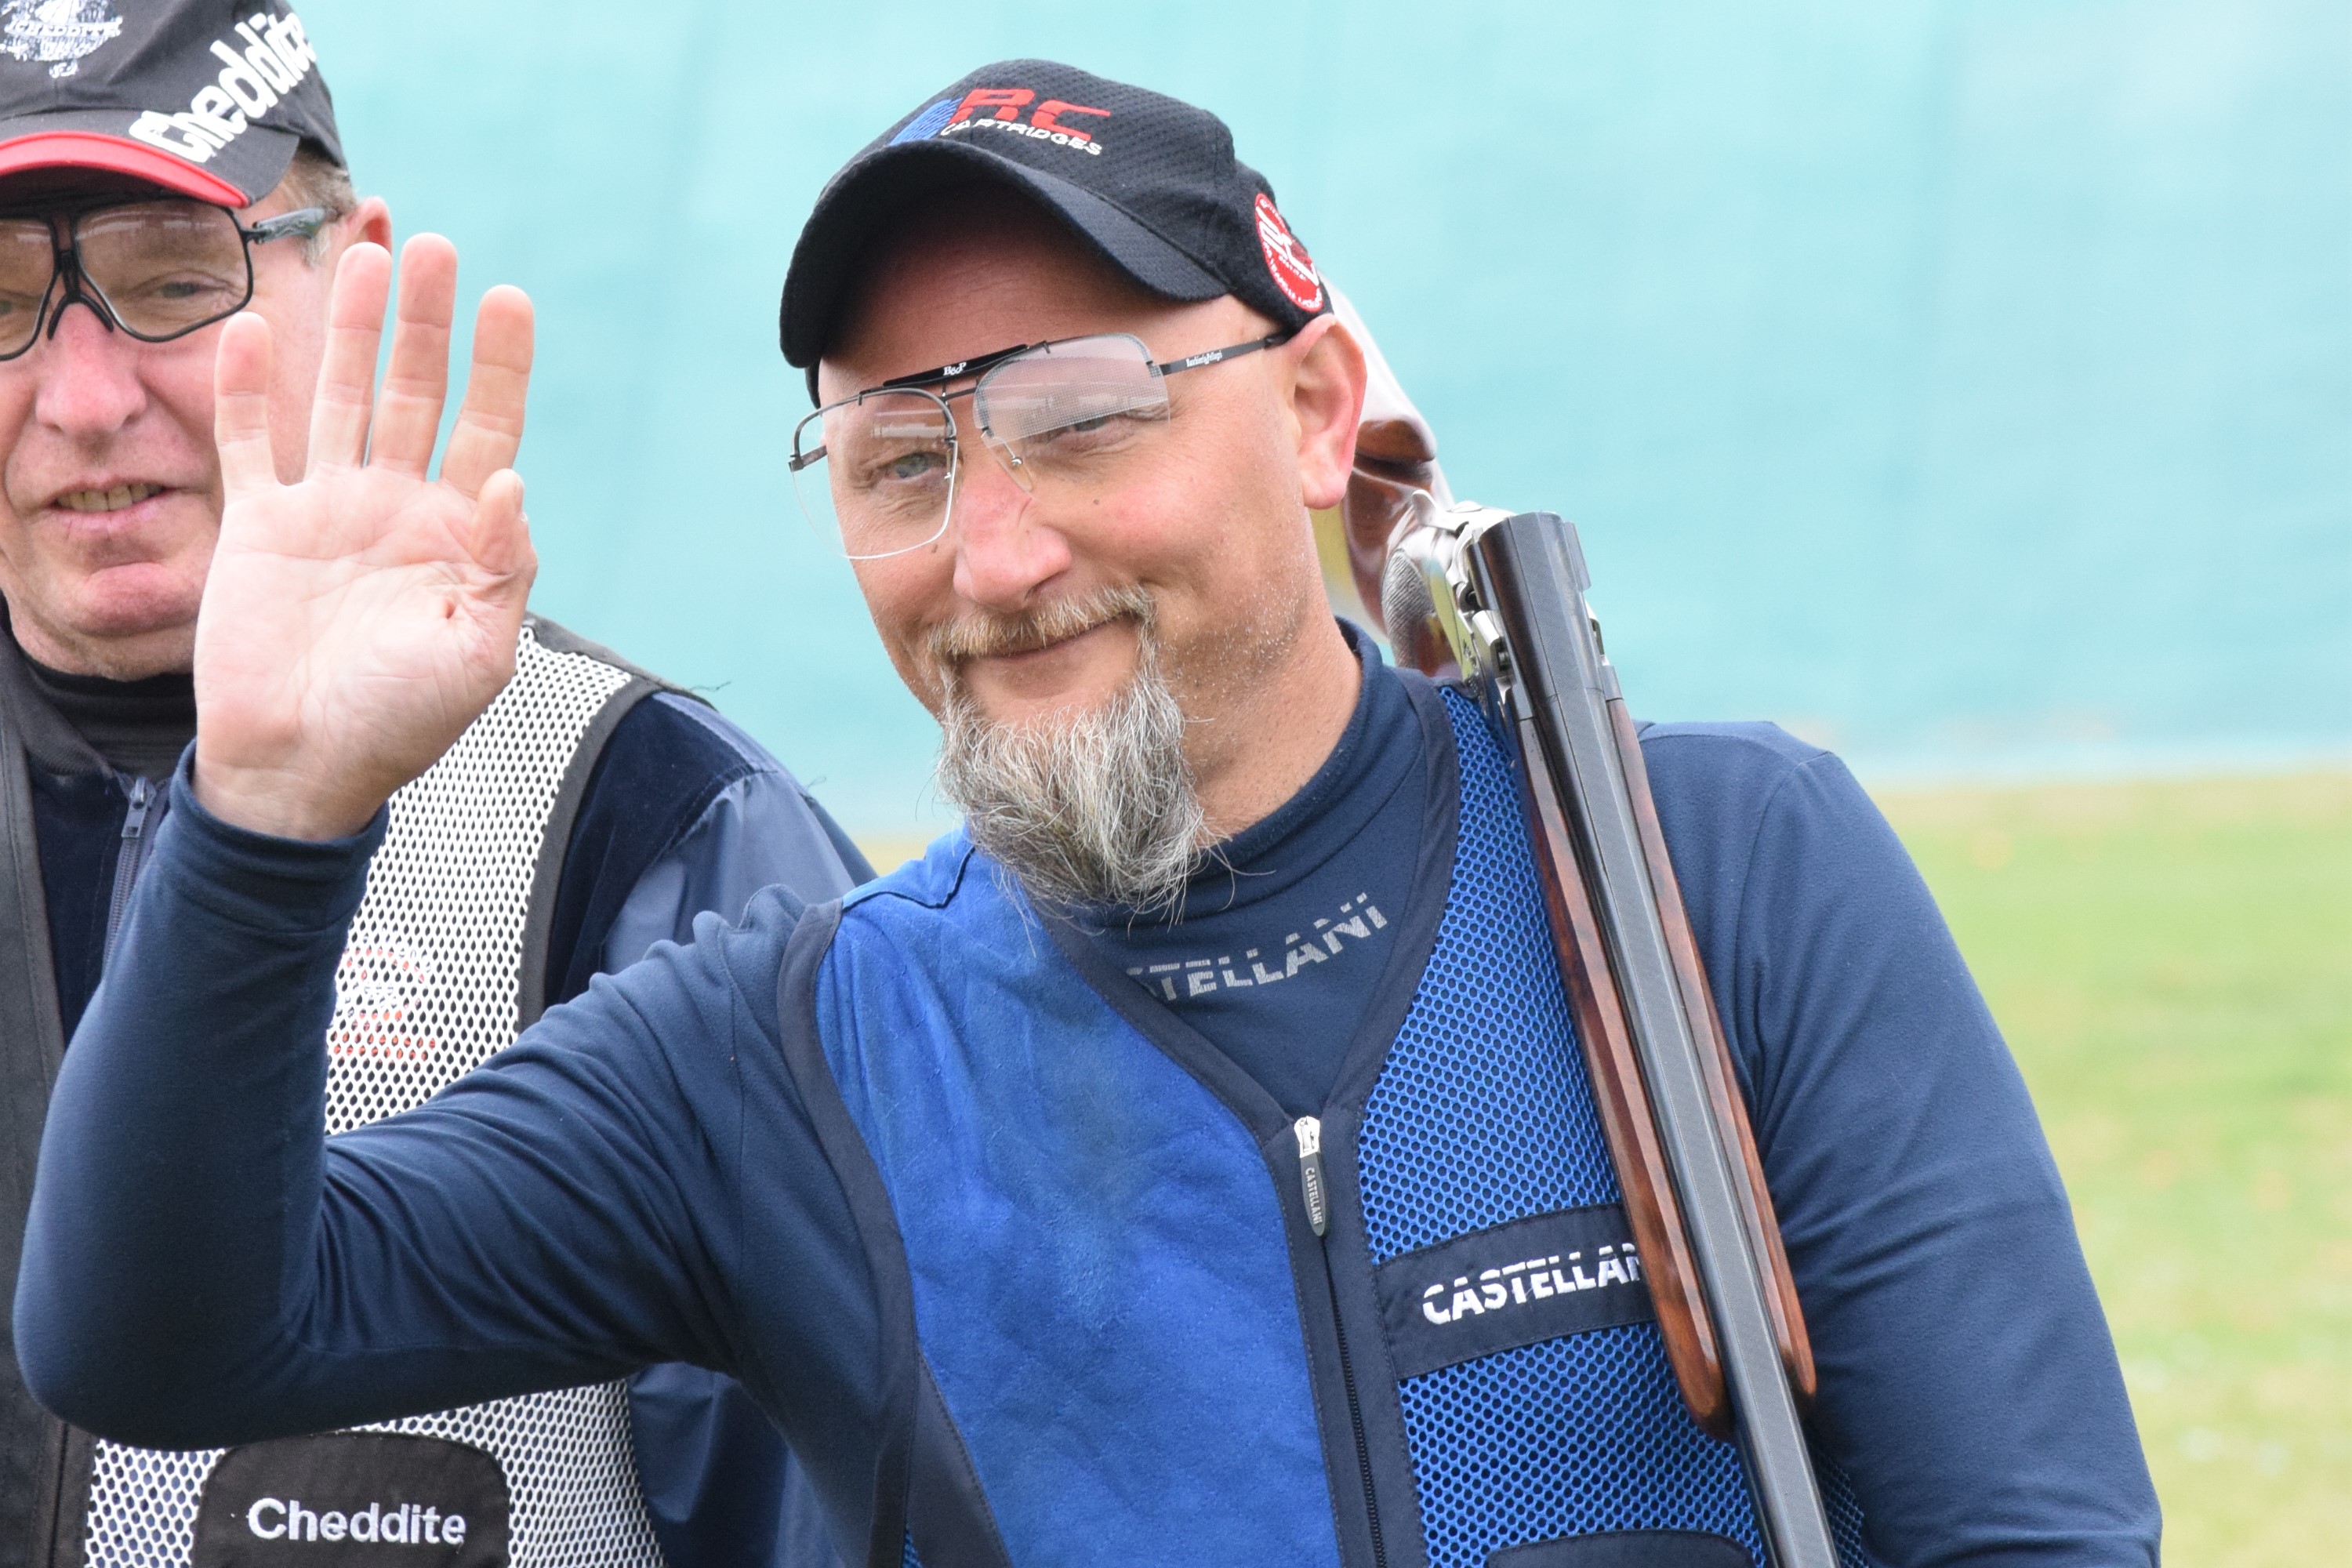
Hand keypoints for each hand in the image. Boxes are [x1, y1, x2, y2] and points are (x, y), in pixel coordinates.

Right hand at [193, 236, 535, 839]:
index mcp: (458, 536)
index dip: (501, 367)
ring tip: (370, 256)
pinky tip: (255, 327)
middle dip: (428, 325)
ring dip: (353, 331)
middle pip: (417, 394)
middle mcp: (396, 508)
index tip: (510, 300)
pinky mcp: (259, 524)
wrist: (301, 769)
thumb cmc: (399, 723)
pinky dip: (250, 387)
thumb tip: (513, 485)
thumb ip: (503, 571)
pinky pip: (250, 440)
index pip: (489, 430)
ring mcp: (326, 510)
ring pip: (341, 398)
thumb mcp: (478, 657)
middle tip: (438, 250)